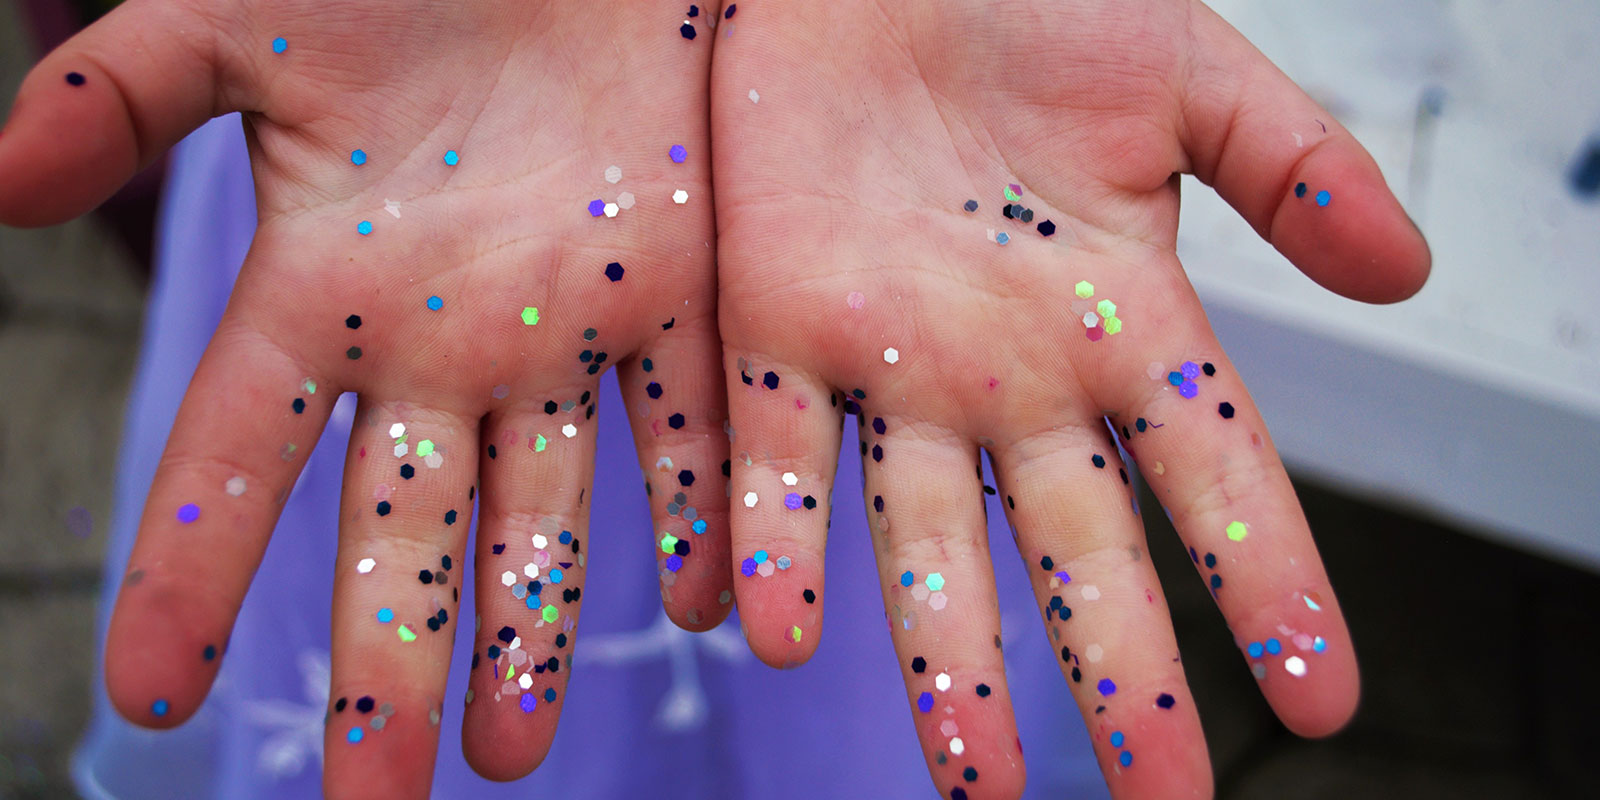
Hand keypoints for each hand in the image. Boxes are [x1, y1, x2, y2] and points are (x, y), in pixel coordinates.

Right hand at [0, 1, 729, 794]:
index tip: (146, 699)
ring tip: (509, 747)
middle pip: (400, 525)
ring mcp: (565, 327)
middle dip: (387, 655)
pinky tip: (705, 608)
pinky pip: (692, 428)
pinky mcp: (681, 293)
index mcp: (326, 281)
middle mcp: (444, 337)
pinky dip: (705, 514)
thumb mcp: (240, 13)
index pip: (236, 452)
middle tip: (377, 795)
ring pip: (546, 509)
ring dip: (532, 626)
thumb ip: (130, 88)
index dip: (188, 568)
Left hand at [710, 2, 1426, 797]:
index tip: (1327, 703)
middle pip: (1080, 549)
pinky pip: (778, 457)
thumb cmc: (1030, 1)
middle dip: (1120, 676)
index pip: (1219, 476)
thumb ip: (1289, 163)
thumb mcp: (1184, 74)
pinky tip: (779, 635)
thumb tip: (1411, 269)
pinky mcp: (778, 327)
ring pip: (926, 540)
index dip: (1272, 585)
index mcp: (1122, 316)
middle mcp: (1012, 371)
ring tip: (976, 782)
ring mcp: (893, 362)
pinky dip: (777, 543)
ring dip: (948, 661)